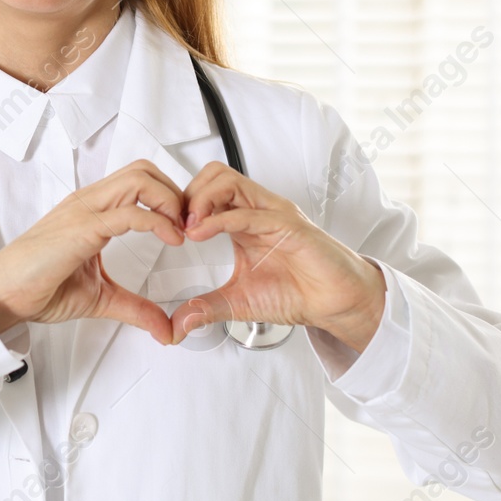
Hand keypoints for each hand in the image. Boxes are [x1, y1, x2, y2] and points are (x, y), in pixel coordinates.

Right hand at [0, 160, 185, 344]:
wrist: (2, 294)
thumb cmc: (38, 288)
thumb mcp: (101, 298)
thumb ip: (135, 308)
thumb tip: (166, 330)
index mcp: (93, 210)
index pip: (139, 181)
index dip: (169, 198)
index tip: (185, 230)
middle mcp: (89, 202)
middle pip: (144, 169)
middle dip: (175, 192)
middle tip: (188, 226)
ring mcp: (84, 210)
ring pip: (139, 178)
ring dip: (170, 200)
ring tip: (181, 231)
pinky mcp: (81, 228)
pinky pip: (128, 212)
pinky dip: (158, 221)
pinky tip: (171, 240)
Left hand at [169, 162, 386, 351]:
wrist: (336, 304)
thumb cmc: (298, 292)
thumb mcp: (239, 302)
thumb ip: (206, 308)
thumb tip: (177, 326)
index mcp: (243, 220)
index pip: (206, 190)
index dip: (181, 205)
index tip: (165, 231)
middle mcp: (257, 209)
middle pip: (212, 174)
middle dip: (185, 195)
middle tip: (172, 225)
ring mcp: (272, 213)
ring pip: (226, 180)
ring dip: (199, 200)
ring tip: (185, 228)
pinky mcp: (288, 225)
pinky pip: (248, 212)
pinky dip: (218, 219)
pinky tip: (200, 234)